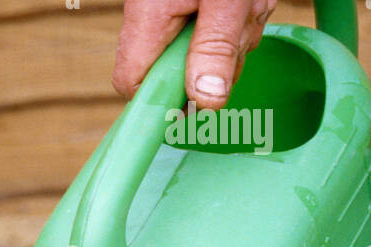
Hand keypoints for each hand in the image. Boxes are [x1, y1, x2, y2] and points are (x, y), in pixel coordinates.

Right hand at [113, 0, 276, 108]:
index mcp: (148, 16)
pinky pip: (212, 32)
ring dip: (232, 42)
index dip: (161, 102)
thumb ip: (216, 47)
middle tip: (240, 33)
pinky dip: (235, 23)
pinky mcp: (191, 6)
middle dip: (213, 65)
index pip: (131, 84)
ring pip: (198, 54)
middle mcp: (151, 17)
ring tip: (247, 7)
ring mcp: (170, 10)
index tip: (197, 101)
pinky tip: (246, 3)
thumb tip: (206, 103)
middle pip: (172, 74)